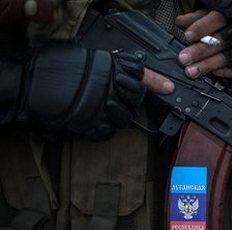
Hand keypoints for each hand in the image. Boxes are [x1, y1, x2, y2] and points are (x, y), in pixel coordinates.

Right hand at [21, 44, 173, 140]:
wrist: (24, 89)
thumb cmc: (49, 72)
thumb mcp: (82, 58)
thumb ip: (107, 66)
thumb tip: (131, 73)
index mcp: (106, 65)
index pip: (139, 74)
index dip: (155, 82)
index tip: (169, 87)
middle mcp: (108, 85)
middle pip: (135, 99)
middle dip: (130, 102)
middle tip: (116, 101)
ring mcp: (102, 106)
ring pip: (124, 118)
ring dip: (115, 117)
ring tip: (98, 111)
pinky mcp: (93, 124)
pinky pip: (108, 132)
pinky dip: (101, 129)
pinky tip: (89, 121)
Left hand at [176, 0, 231, 82]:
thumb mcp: (227, 5)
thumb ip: (204, 14)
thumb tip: (182, 22)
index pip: (221, 16)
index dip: (203, 26)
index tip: (188, 36)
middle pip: (225, 39)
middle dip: (202, 51)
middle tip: (184, 59)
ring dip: (212, 65)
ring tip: (194, 71)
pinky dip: (231, 73)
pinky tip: (216, 75)